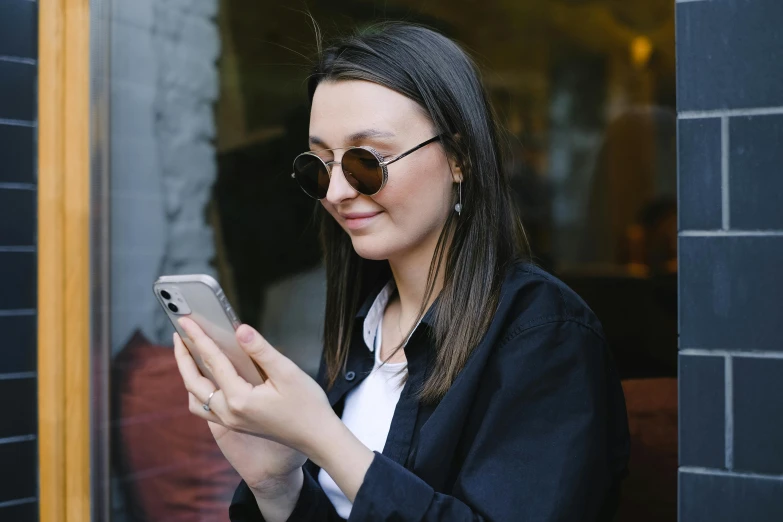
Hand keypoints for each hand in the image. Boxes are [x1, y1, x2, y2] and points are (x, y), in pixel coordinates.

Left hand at [173, 317, 335, 467]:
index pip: (212, 361)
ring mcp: (230, 421)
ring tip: (187, 354)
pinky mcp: (235, 424)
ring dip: (187, 374)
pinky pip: (205, 406)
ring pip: (196, 397)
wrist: (317, 438)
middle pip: (193, 382)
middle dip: (183, 356)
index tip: (185, 320)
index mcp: (239, 399)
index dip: (198, 337)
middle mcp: (229, 413)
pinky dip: (198, 389)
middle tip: (178, 334)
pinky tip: (206, 376)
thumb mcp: (288, 372)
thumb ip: (261, 350)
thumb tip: (239, 329)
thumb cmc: (307, 405)